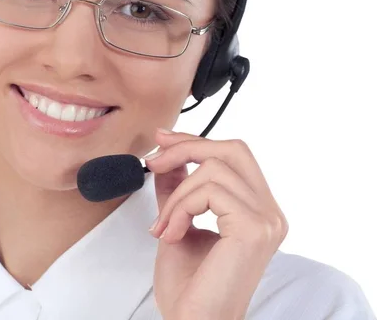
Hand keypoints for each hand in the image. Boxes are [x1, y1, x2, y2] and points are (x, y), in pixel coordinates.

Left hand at [145, 128, 288, 319]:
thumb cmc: (188, 285)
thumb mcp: (178, 221)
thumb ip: (178, 188)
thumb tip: (168, 155)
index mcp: (258, 210)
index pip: (233, 155)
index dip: (195, 141)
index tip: (161, 140)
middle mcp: (270, 212)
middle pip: (233, 149)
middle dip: (187, 147)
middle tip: (153, 162)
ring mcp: (267, 220)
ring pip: (214, 169)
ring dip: (176, 194)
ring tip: (163, 225)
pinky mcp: (255, 229)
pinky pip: (209, 191)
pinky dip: (180, 207)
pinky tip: (171, 234)